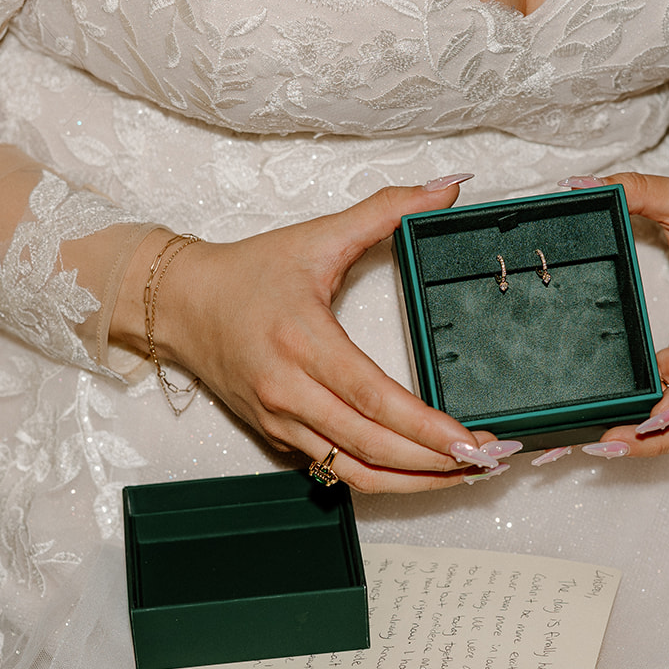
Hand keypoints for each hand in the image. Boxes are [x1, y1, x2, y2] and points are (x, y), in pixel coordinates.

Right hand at [113, 180, 499, 491]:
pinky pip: (335, 472)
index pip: (374, 398)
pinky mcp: (278, 438)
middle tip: (489, 461)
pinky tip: (422, 473)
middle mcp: (290, 391)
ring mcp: (282, 421)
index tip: (470, 441)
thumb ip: (386, 209)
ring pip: (355, 472)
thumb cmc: (248, 272)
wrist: (180, 305)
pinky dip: (383, 478)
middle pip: (372, 446)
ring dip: (415, 482)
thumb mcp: (317, 235)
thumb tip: (447, 187)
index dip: (425, 427)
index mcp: (304, 341)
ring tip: (464, 475)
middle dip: (435, 462)